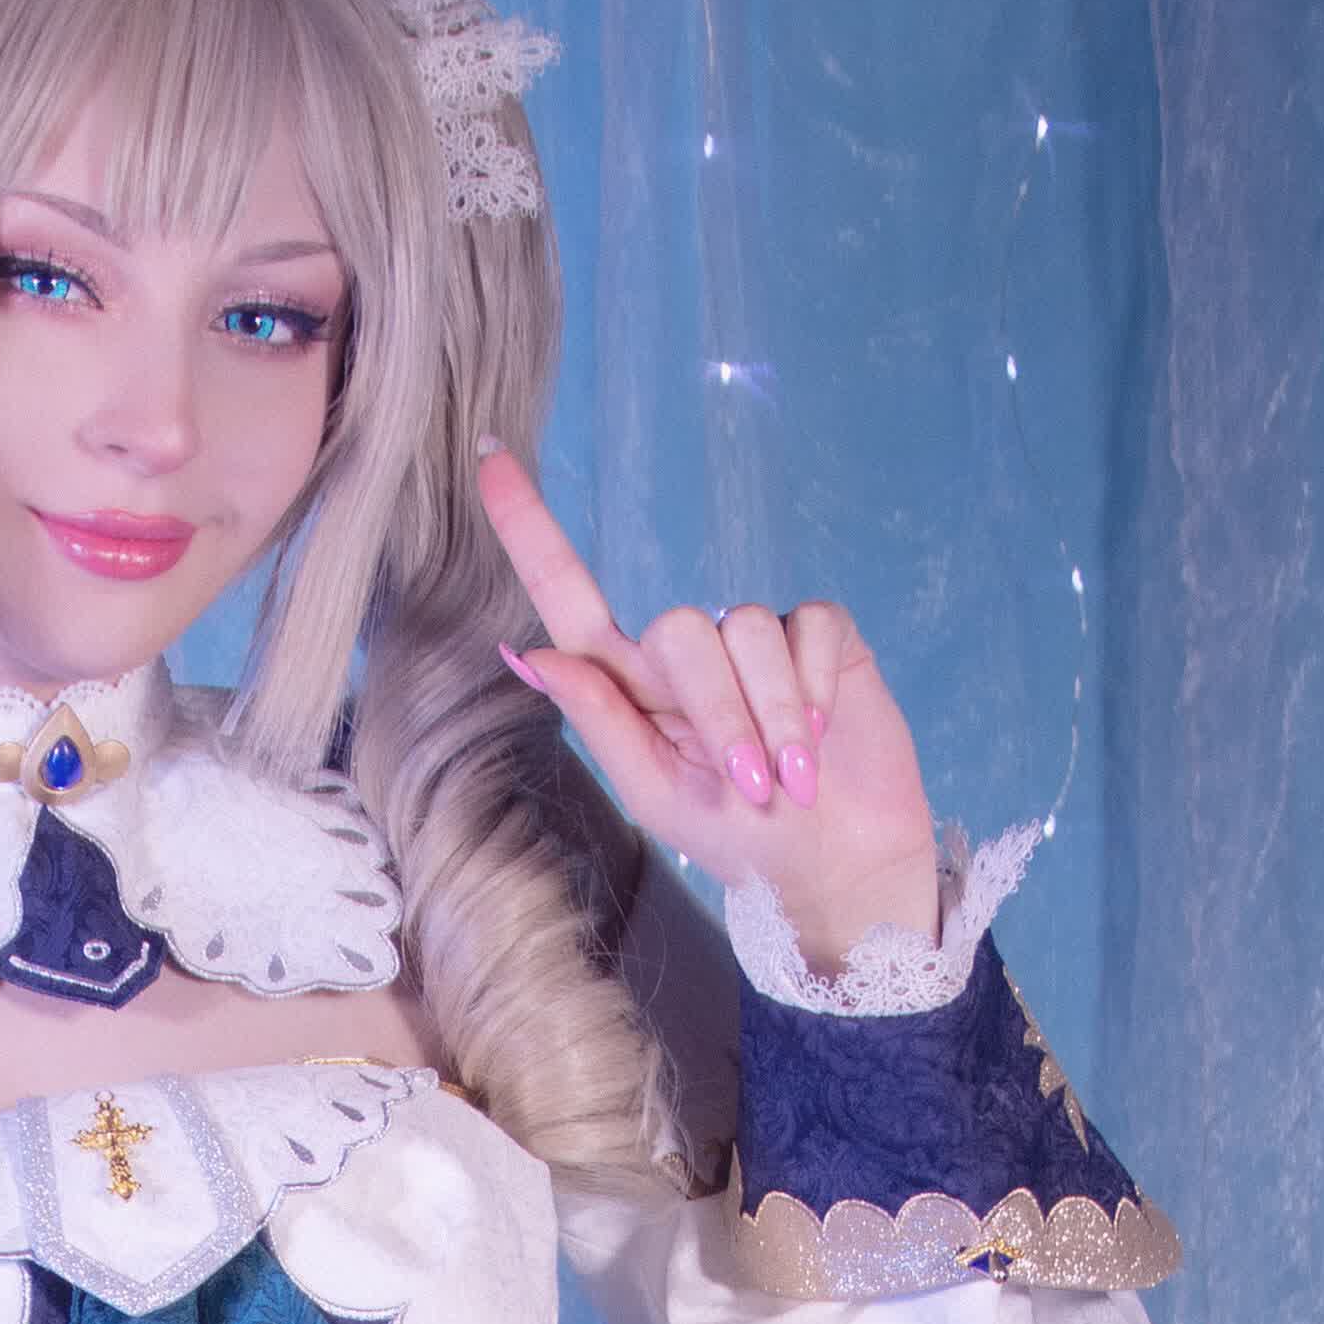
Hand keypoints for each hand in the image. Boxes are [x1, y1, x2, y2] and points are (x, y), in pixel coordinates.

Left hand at [473, 451, 939, 970]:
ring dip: (773, 716)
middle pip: (681, 630)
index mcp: (632, 685)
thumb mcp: (655, 792)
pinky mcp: (820, 635)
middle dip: (718, 715)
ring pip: (747, 630)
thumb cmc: (739, 839)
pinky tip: (824, 734)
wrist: (835, 865)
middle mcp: (689, 650)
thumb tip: (529, 652)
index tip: (488, 458)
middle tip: (751, 784)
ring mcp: (756, 636)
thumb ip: (599, 718)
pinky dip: (814, 690)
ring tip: (792, 779)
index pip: (571, 595)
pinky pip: (809, 628)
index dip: (530, 529)